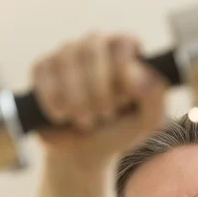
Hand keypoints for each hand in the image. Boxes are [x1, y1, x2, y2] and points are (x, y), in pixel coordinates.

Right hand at [31, 33, 167, 174]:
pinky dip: (52, 98)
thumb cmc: (119, 131)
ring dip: (76, 97)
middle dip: (96, 89)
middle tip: (103, 116)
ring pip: (65, 59)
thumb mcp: (146, 122)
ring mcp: (67, 54)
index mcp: (125, 50)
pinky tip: (62, 116)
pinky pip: (43, 72)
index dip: (121, 73)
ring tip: (84, 122)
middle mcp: (95, 45)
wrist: (84, 153)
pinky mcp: (43, 68)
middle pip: (91, 48)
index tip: (122, 102)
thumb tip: (140, 74)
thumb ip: (154, 97)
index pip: (123, 43)